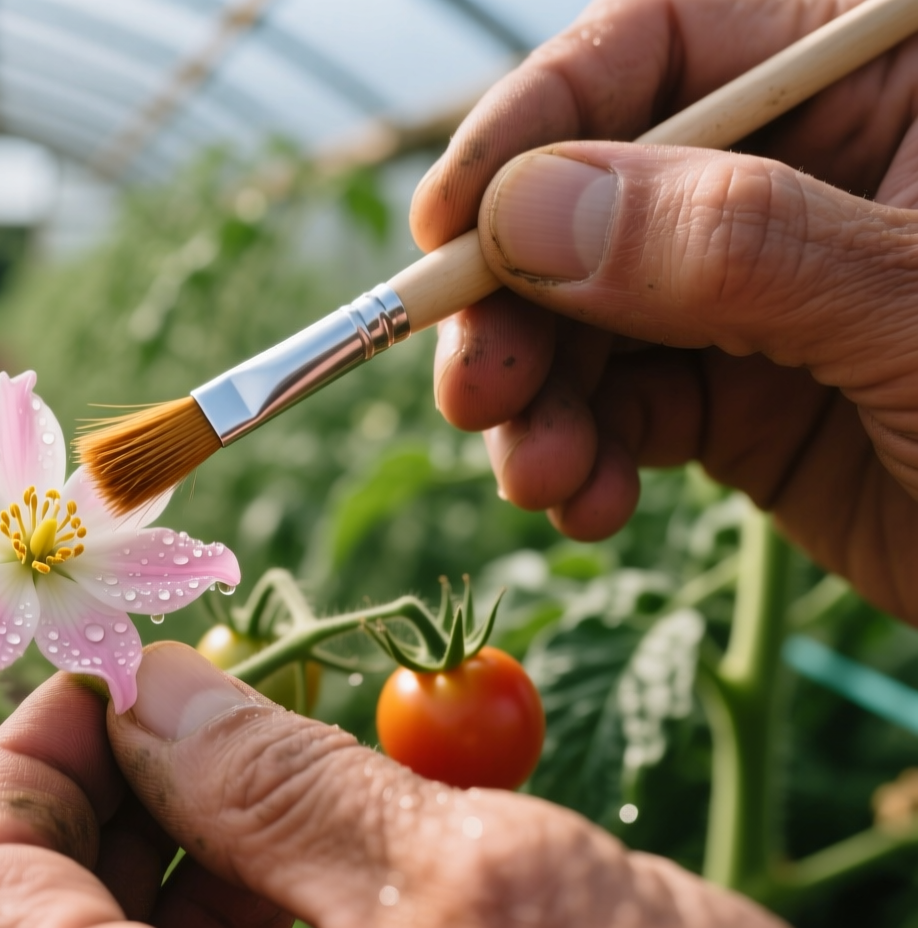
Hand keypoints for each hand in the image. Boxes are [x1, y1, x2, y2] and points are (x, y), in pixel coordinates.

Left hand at [0, 644, 776, 926]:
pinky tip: (336, 850)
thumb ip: (285, 788)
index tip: (102, 676)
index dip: (22, 769)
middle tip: (211, 701)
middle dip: (117, 797)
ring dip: (193, 849)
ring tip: (294, 761)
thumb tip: (153, 693)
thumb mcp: (482, 890)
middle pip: (48, 920)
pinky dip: (256, 905)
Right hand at [408, 0, 917, 621]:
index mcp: (874, 77)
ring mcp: (765, 285)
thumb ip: (738, 244)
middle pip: (589, 189)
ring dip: (533, 395)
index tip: (446, 229)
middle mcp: (806, 167)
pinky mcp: (745, 393)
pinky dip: (580, 454)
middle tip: (471, 386)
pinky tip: (587, 500)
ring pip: (584, 308)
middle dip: (514, 295)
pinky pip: (618, 402)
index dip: (533, 123)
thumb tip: (529, 209)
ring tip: (538, 477)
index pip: (662, 44)